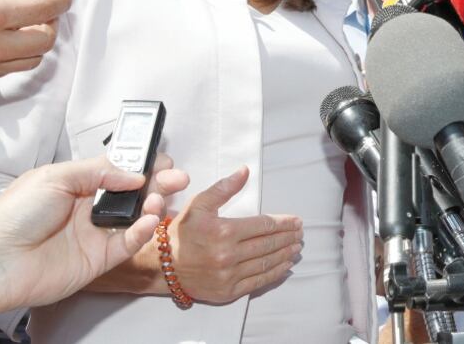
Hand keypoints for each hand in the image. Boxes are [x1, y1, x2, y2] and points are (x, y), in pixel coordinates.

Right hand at [0, 0, 72, 82]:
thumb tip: (8, 1)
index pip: (44, 8)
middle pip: (46, 40)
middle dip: (51, 23)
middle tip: (45, 10)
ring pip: (32, 60)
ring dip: (36, 43)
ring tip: (27, 26)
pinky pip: (9, 68)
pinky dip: (16, 54)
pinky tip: (7, 41)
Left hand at [0, 155, 189, 320]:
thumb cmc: (15, 214)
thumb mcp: (56, 177)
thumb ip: (99, 171)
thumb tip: (134, 174)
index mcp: (78, 184)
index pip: (119, 171)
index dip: (142, 164)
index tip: (163, 160)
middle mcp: (90, 208)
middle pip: (134, 194)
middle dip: (158, 183)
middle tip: (177, 178)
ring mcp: (96, 234)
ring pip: (136, 218)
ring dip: (153, 205)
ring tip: (160, 198)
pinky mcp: (99, 259)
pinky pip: (128, 243)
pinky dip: (143, 232)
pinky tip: (149, 220)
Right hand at [169, 166, 302, 303]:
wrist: (162, 265)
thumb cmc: (182, 232)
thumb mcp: (199, 204)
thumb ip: (224, 188)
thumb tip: (245, 171)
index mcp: (224, 231)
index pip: (263, 225)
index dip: (283, 223)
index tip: (296, 221)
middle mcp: (228, 255)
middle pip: (268, 244)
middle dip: (288, 238)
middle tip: (300, 233)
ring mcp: (229, 275)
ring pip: (266, 263)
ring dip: (285, 255)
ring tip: (297, 248)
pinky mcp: (228, 292)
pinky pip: (258, 282)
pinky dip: (275, 274)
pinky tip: (285, 266)